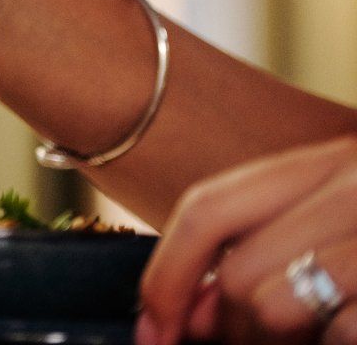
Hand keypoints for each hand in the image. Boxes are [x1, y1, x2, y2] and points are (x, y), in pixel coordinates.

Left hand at [140, 135, 356, 344]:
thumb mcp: (330, 223)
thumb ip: (259, 252)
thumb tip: (186, 315)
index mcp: (325, 162)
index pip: (208, 209)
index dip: (167, 276)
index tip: (152, 329)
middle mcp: (352, 183)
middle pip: (236, 271)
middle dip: (229, 326)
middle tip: (247, 340)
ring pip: (272, 306)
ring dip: (273, 341)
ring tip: (306, 336)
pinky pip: (339, 332)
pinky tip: (347, 333)